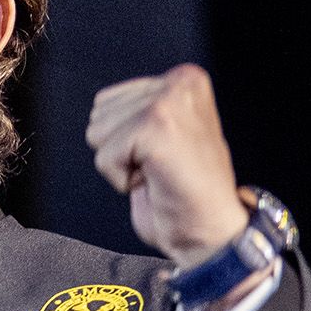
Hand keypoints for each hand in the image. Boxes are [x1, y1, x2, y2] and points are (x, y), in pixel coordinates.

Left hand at [85, 64, 250, 268]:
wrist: (212, 233)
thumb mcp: (163, 132)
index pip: (107, 101)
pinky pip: (105, 158)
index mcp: (183, 78)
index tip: (162, 155)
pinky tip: (156, 182)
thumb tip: (101, 108)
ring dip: (122, 163)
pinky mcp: (157, 127)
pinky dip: (122, 180)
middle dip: (122, 149)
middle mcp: (179, 82)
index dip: (124, 140)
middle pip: (98, 115)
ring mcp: (169, 102)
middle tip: (162, 166)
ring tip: (159, 172)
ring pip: (98, 133)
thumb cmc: (185, 191)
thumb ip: (137, 110)